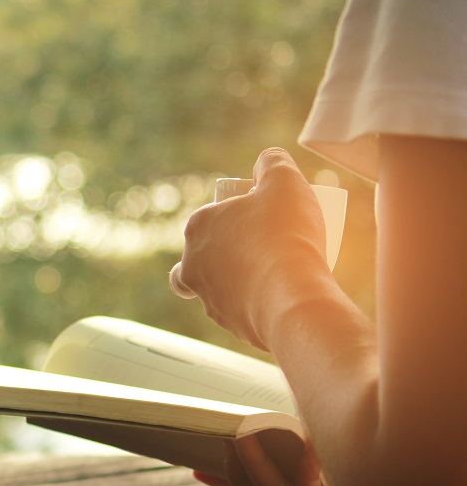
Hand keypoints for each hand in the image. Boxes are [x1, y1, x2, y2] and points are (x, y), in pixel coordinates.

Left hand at [169, 148, 330, 348]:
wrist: (292, 298)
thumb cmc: (285, 235)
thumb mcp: (284, 181)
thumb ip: (273, 162)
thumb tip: (267, 160)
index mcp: (197, 228)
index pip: (211, 217)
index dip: (237, 216)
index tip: (265, 219)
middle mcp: (192, 265)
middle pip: (207, 254)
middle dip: (230, 251)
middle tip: (266, 248)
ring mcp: (208, 299)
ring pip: (221, 287)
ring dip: (244, 281)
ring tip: (279, 275)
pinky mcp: (229, 326)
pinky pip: (242, 312)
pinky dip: (258, 305)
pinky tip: (283, 298)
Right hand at [193, 435, 357, 485]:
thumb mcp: (331, 472)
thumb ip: (309, 454)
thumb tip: (293, 420)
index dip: (220, 482)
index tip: (194, 467)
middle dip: (233, 467)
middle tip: (226, 434)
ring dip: (254, 465)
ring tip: (248, 435)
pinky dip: (302, 469)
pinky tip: (304, 442)